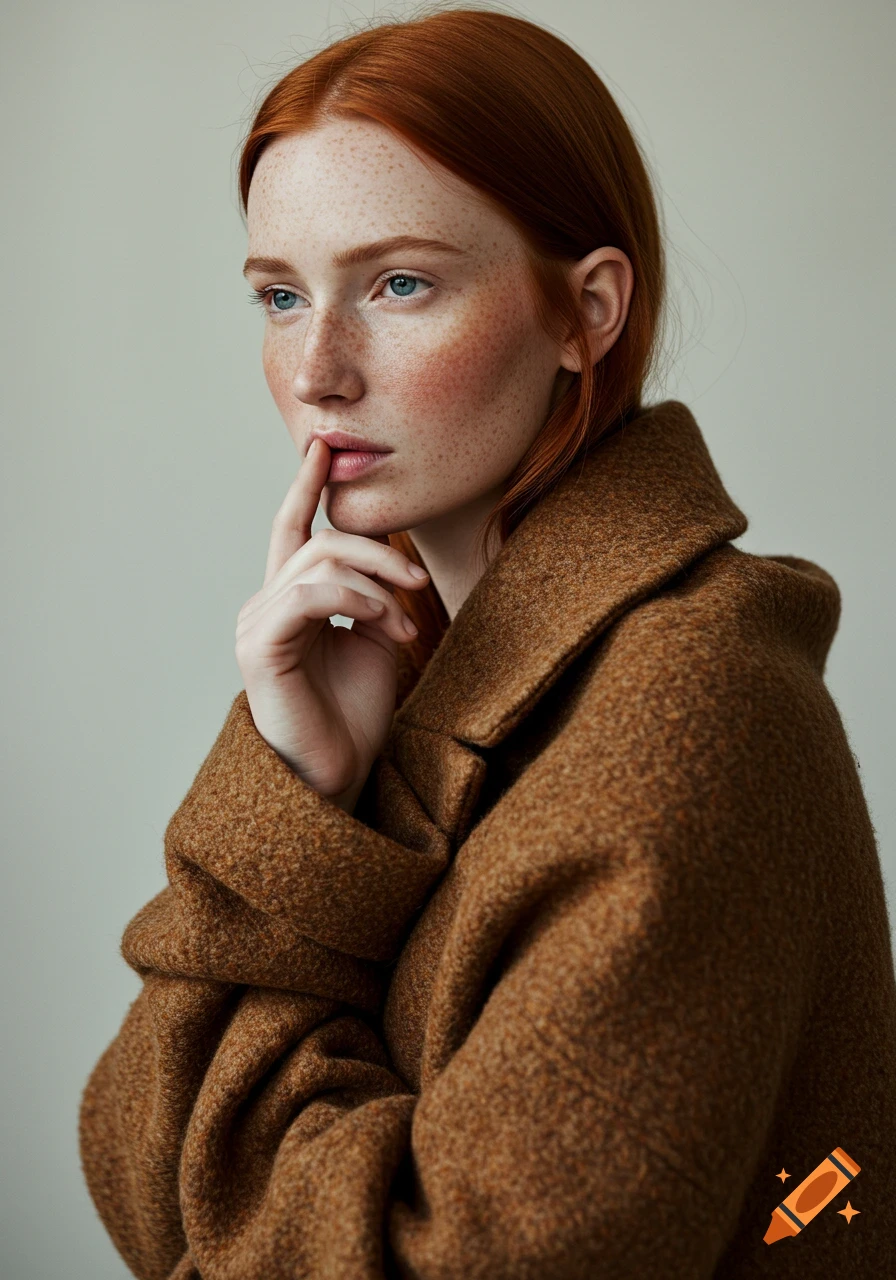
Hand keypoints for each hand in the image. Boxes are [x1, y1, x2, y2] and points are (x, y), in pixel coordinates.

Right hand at [234, 437, 430, 812]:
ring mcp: (258, 624)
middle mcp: (266, 606)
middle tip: (420, 581)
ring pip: (321, 563)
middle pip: (322, 540)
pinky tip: (386, 626)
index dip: (304, 487)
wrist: (338, 775)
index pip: (293, 530)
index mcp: (291, 602)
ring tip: (407, 625)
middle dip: (380, 551)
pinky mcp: (260, 647)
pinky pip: (310, 595)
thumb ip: (373, 597)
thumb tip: (392, 560)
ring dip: (378, 586)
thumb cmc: (354, 715)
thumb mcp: (374, 641)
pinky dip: (357, 601)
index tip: (321, 448)